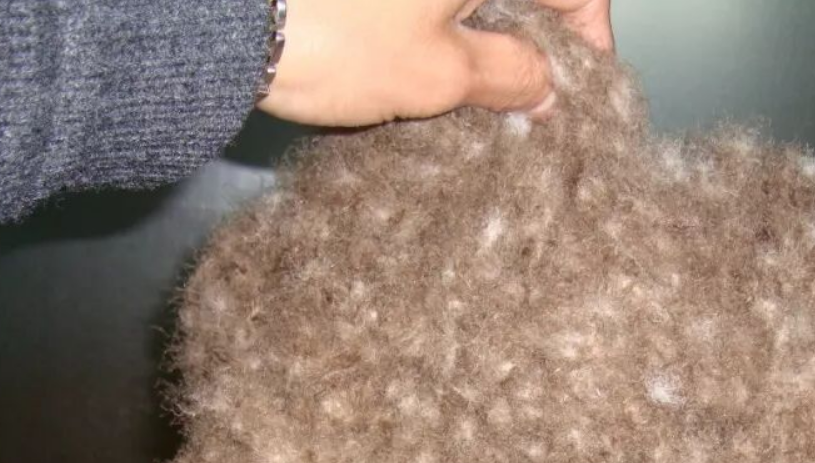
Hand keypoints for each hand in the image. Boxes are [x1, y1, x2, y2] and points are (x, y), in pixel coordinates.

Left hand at [255, 0, 613, 126]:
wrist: (225, 23)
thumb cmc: (332, 38)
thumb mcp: (439, 74)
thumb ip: (509, 76)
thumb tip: (545, 86)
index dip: (589, 39)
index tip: (584, 87)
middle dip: (532, 38)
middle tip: (532, 101)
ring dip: (483, 34)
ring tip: (478, 96)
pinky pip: (428, 1)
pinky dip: (439, 24)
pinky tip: (428, 67)